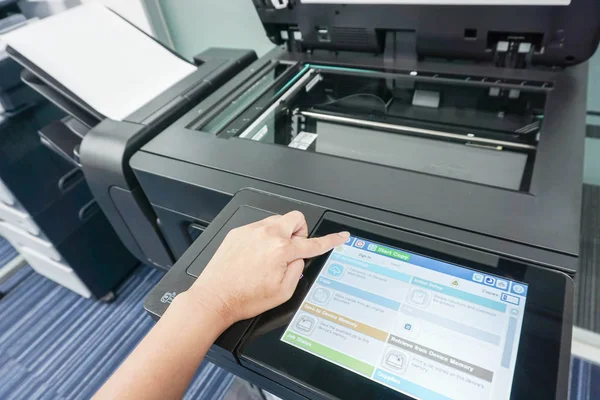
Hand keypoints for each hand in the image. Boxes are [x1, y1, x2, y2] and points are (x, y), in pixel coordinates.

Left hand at [187, 211, 348, 327]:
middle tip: (292, 250)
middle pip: (295, 219)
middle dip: (299, 232)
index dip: (331, 240)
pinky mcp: (238, 233)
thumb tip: (300, 258)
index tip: (340, 236)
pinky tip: (255, 257)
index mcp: (282, 250)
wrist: (215, 298)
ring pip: (276, 222)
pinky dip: (263, 238)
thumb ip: (298, 270)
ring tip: (270, 257)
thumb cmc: (244, 298)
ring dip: (281, 235)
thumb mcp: (283, 292)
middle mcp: (267, 235)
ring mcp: (251, 231)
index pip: (313, 242)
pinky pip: (258, 228)